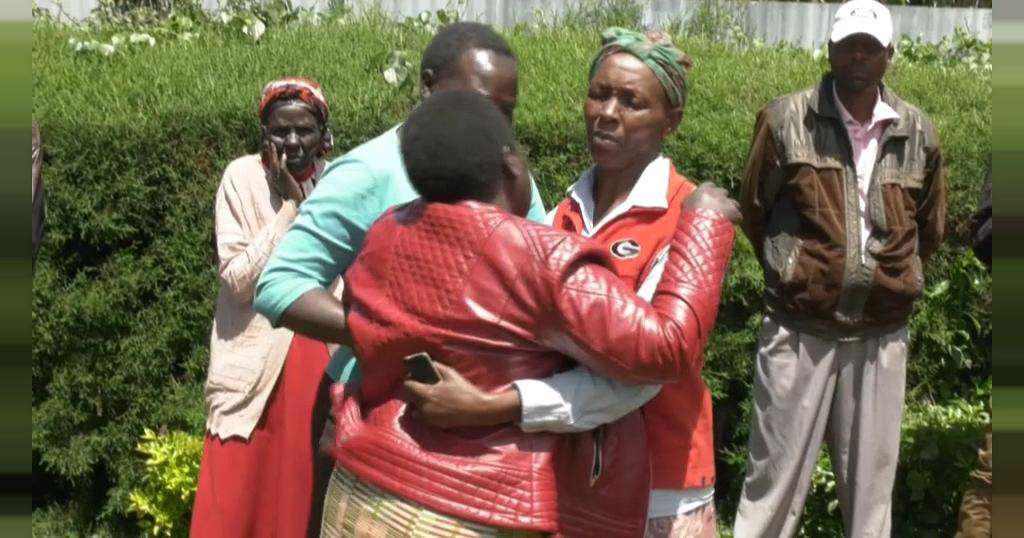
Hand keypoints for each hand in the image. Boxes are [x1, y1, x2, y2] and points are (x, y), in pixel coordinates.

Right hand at [264, 140, 304, 202]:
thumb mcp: (287, 186)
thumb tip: (285, 177)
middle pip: (271, 161)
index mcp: (274, 178)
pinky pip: (282, 166)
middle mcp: (274, 177)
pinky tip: (284, 154)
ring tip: (272, 144)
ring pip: (274, 162)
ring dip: (273, 153)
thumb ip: (285, 180)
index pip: (271, 165)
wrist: (294, 202)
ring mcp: (278, 177)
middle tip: (269, 142)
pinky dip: (283, 160)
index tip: (270, 150)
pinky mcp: (284, 177)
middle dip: (270, 152)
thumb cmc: (292, 195)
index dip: (271, 157)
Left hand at [404, 362, 520, 428]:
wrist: (476, 410)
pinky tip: (437, 406)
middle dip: (415, 392)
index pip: (407, 386)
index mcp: (426, 394)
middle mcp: (424, 408)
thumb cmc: (464, 390)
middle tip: (425, 387)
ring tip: (430, 398)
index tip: (416, 377)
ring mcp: (428, 418)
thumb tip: (427, 363)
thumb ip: (436, 367)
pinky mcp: (434, 425)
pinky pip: (423, 417)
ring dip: (419, 403)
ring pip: (415, 410)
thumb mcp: (450, 374)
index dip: (410, 380)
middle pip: (410, 398)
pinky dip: (426, 412)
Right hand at [683, 181, 741, 223]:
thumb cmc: (688, 216)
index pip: (710, 185)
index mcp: (704, 189)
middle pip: (723, 192)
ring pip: (733, 202)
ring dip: (731, 209)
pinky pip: (738, 215)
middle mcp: (716, 193)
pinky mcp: (733, 211)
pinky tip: (731, 224)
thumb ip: (692, 198)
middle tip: (719, 209)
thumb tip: (694, 198)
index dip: (711, 193)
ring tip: (727, 217)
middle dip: (722, 200)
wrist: (697, 226)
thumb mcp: (685, 204)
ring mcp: (726, 201)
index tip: (710, 199)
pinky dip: (735, 219)